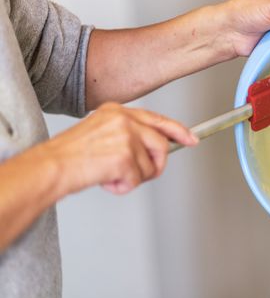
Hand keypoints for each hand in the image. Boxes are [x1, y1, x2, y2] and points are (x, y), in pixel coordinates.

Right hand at [41, 102, 197, 194]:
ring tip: (113, 176)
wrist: (50, 168)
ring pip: (152, 165)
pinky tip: (107, 181)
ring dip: (135, 177)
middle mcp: (124, 119)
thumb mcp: (102, 133)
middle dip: (156, 165)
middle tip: (141, 174)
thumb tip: (155, 149)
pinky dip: (124, 187)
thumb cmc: (72, 156)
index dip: (178, 131)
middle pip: (161, 145)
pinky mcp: (125, 155)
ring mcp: (126, 136)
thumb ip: (129, 135)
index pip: (157, 119)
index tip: (191, 139)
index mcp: (117, 111)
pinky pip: (138, 178)